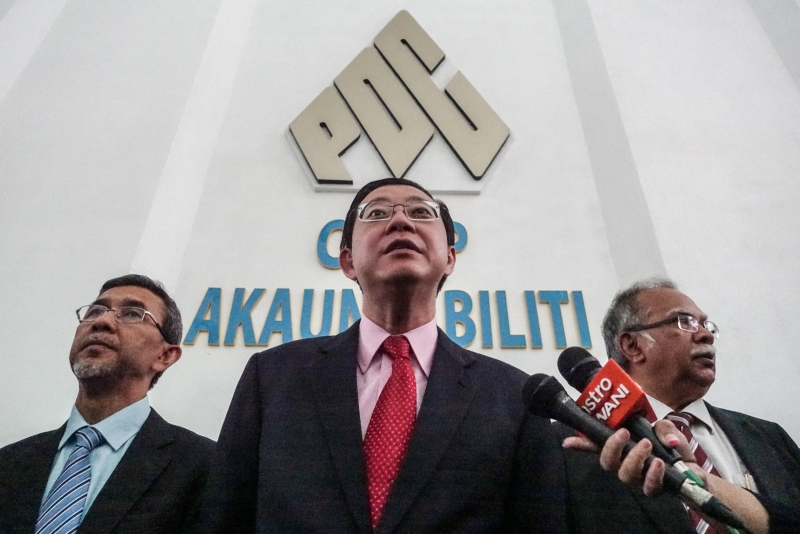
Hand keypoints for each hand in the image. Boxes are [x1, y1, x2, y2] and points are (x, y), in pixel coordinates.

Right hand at [562, 420, 692, 494]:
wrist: (692, 467)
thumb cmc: (671, 446)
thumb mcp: (666, 428)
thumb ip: (660, 427)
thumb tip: (657, 435)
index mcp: (622, 447)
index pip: (596, 446)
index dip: (580, 444)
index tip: (568, 441)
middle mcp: (624, 463)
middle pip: (606, 462)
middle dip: (612, 447)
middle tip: (624, 433)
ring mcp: (637, 478)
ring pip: (624, 474)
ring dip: (634, 457)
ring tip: (647, 444)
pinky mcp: (653, 488)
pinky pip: (647, 487)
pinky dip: (652, 474)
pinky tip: (658, 463)